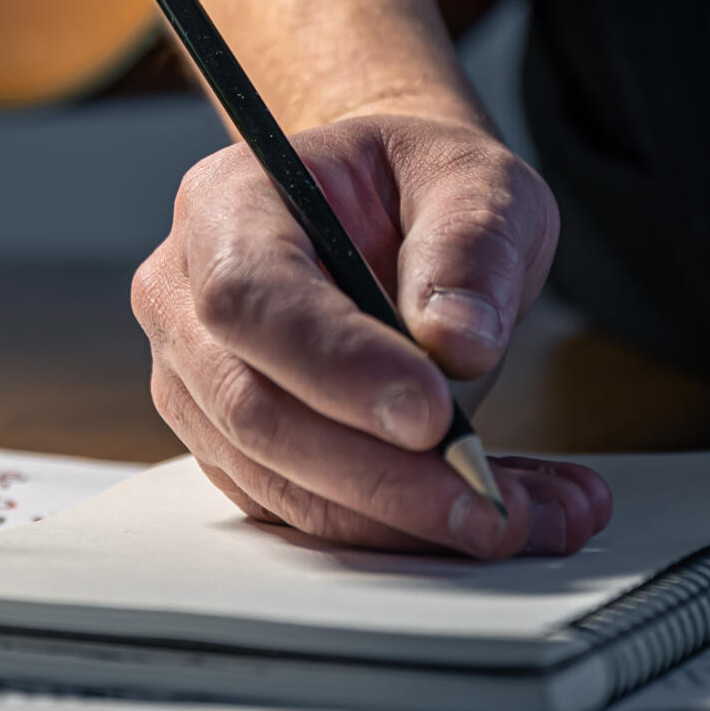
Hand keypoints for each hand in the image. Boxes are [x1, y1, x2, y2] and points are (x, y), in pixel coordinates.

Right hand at [130, 111, 613, 559]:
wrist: (394, 213)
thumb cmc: (419, 185)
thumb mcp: (473, 179)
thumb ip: (470, 245)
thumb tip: (457, 341)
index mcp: (227, 203)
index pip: (252, 296)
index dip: (335, 364)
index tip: (433, 413)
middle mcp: (187, 298)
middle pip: (254, 409)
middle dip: (378, 475)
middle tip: (488, 504)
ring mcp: (199, 382)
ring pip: (277, 481)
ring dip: (400, 520)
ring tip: (522, 519)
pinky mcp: (234, 449)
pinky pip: (305, 512)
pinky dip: (400, 531)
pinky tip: (496, 514)